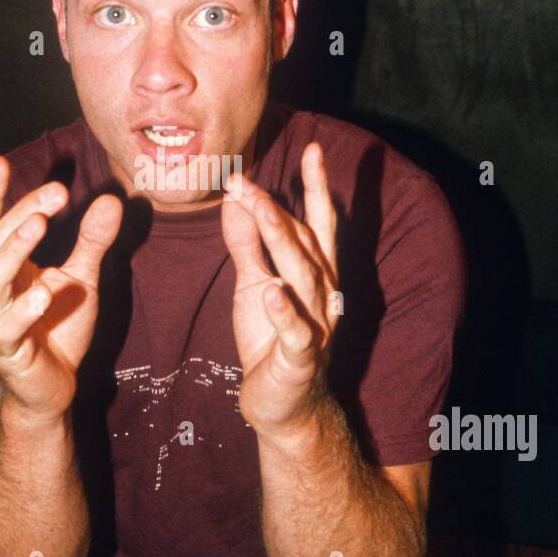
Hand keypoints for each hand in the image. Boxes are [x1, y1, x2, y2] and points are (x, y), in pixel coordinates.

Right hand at [0, 155, 122, 421]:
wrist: (53, 386)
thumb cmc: (60, 327)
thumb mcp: (83, 278)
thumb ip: (93, 241)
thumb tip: (111, 199)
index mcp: (9, 267)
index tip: (0, 161)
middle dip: (22, 213)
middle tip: (55, 191)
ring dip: (14, 250)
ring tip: (38, 226)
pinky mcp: (8, 351)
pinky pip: (7, 328)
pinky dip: (24, 310)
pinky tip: (44, 292)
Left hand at [220, 141, 340, 437]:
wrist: (280, 406)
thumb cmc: (269, 340)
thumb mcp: (252, 285)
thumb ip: (246, 244)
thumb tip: (235, 198)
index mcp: (314, 273)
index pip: (317, 223)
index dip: (316, 187)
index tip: (314, 150)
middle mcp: (322, 294)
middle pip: (304, 244)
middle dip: (276, 208)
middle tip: (245, 178)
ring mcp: (315, 327)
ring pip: (302, 278)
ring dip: (281, 241)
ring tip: (259, 209)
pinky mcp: (300, 360)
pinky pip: (296, 334)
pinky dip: (285, 312)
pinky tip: (272, 291)